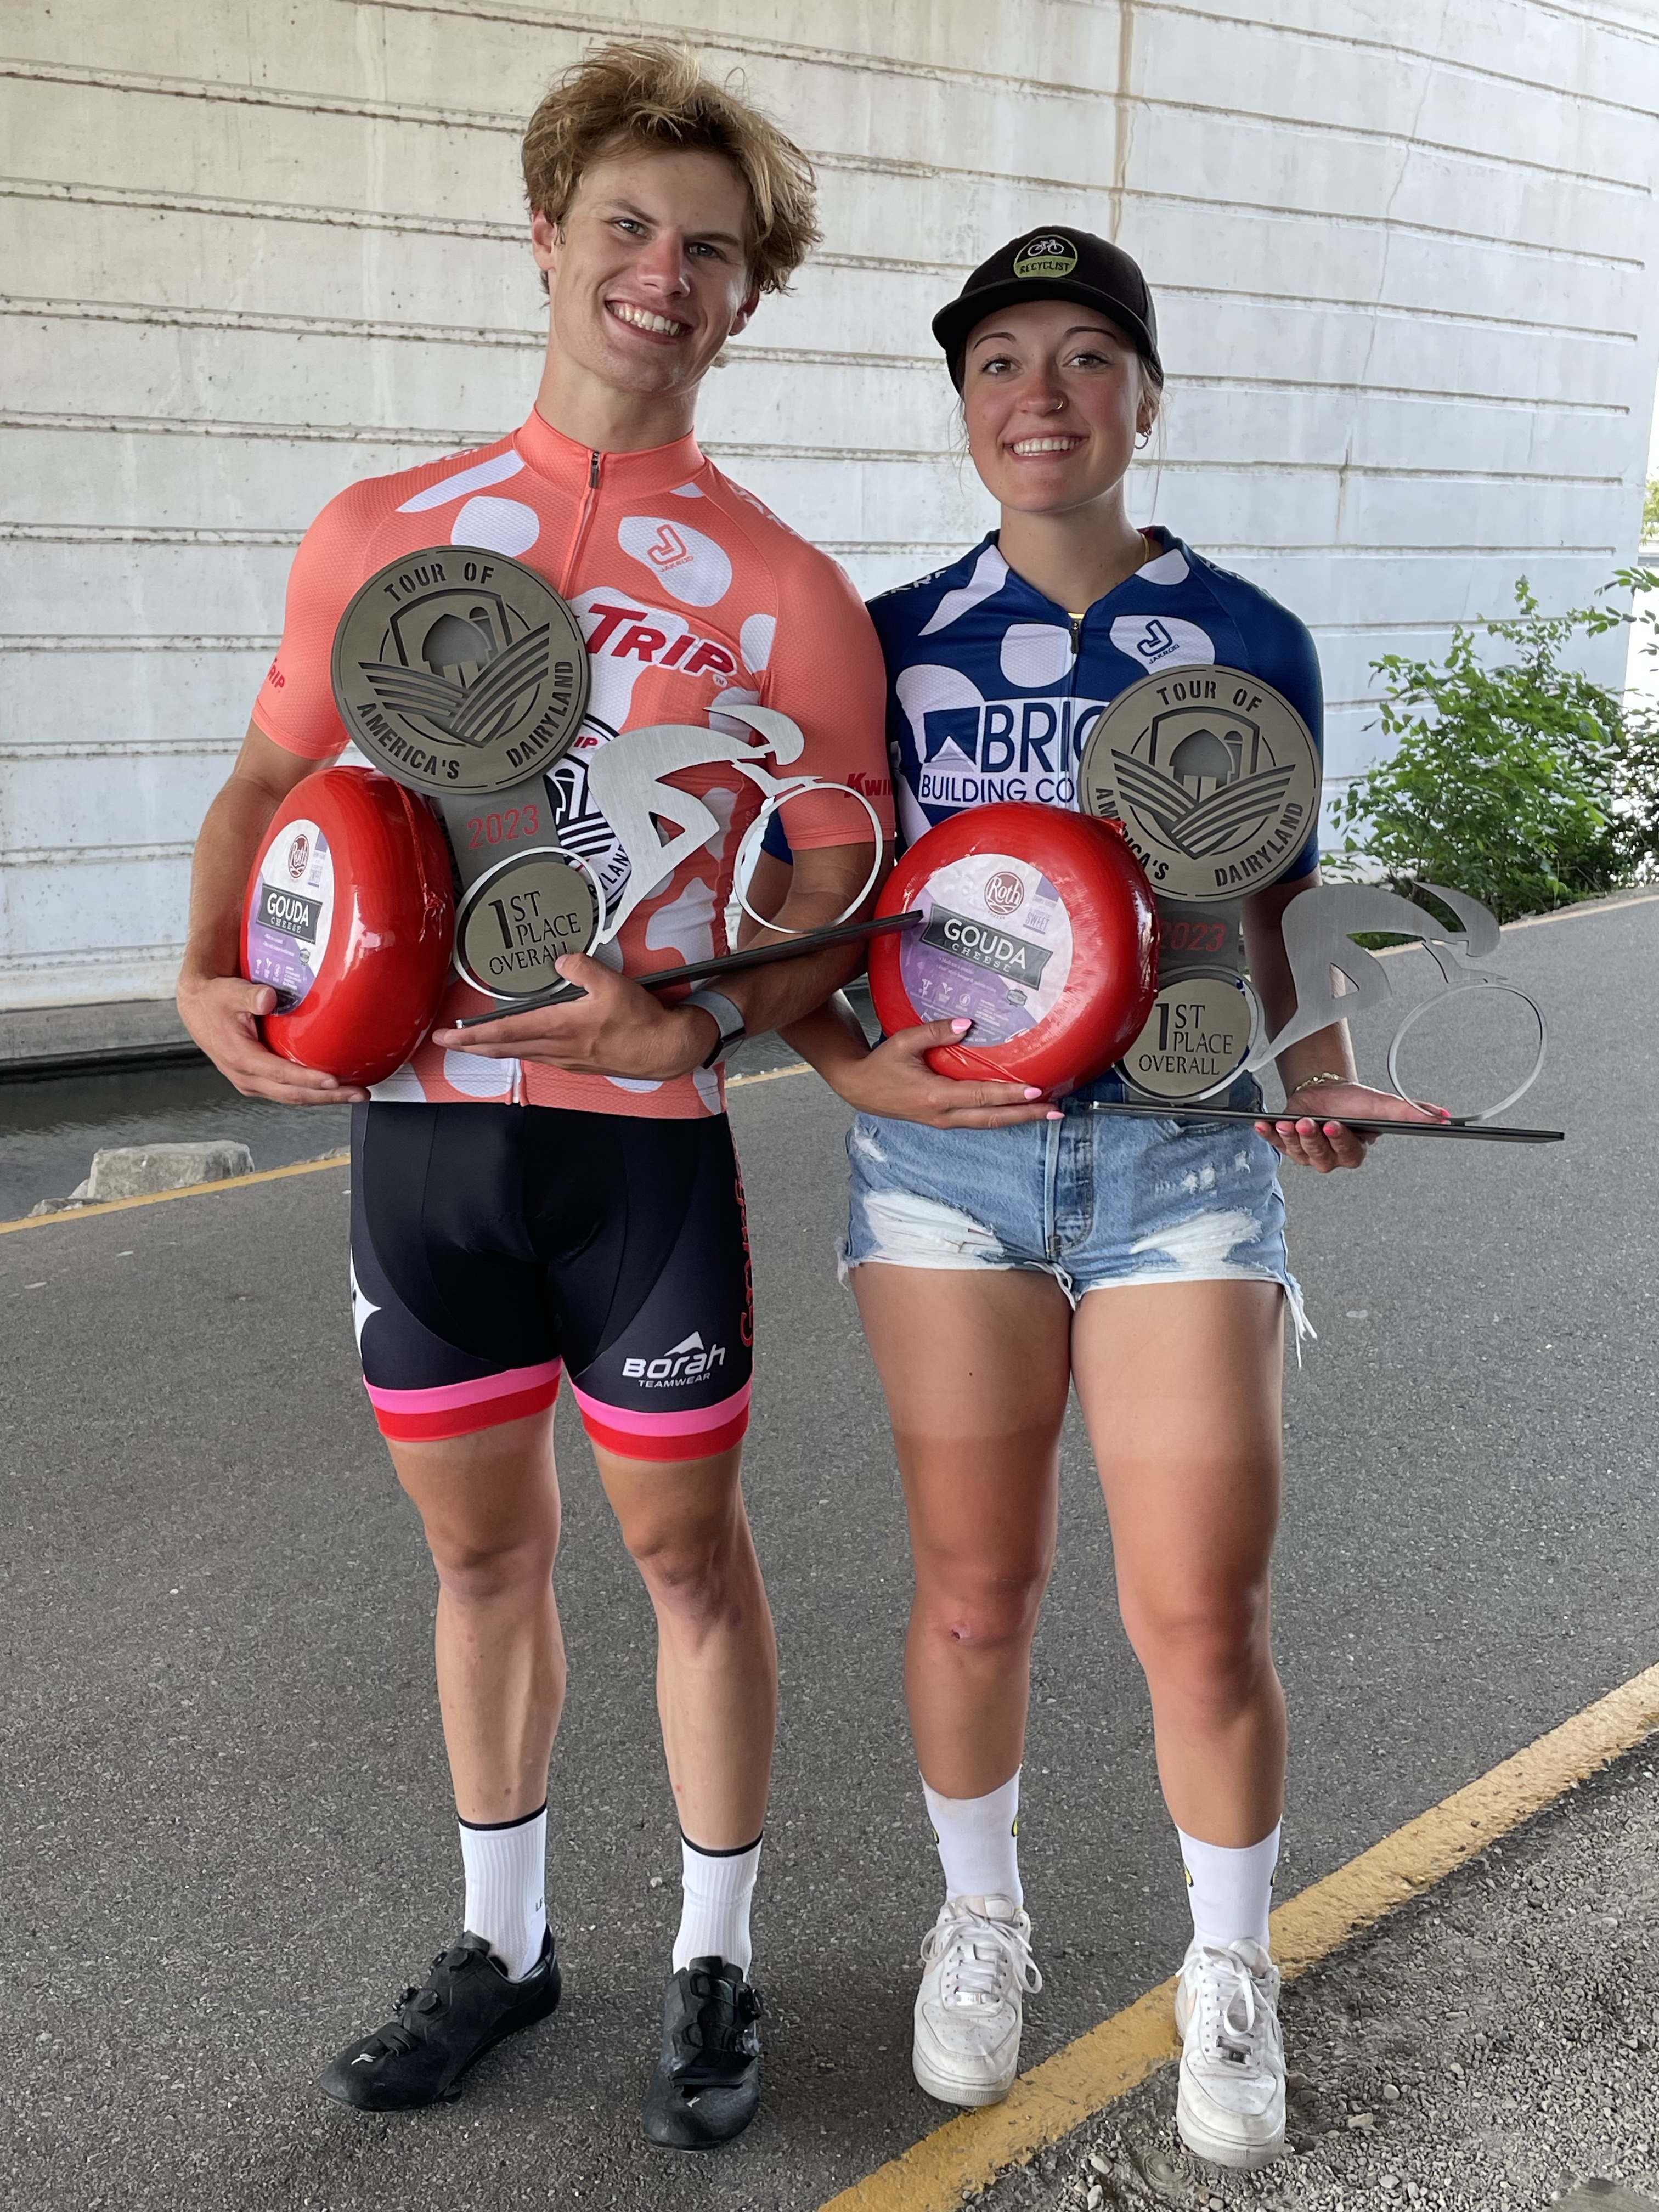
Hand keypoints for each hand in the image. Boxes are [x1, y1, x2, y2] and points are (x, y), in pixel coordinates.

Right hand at [176, 968, 369, 1104]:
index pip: (280, 1074)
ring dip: (324, 1098)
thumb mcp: (229, 993)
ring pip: (293, 1097)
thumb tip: (267, 997)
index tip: (333, 1081)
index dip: (308, 1080)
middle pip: (293, 1094)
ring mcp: (252, 1081)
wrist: (198, 1008)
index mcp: (240, 1057)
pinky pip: (289, 1091)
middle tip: (359, 1093)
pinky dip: (312, 1092)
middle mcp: (246, 1076)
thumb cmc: (214, 1001)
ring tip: (354, 1093)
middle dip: (328, 1097)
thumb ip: (250, 995)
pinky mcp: (259, 1080)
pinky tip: (333, 1088)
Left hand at [430, 952, 711, 1080]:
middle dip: (472, 1045)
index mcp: (559, 1027)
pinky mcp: (578, 1062)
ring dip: (494, 1049)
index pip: (504, 1032)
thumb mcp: (612, 984)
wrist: (664, 1050)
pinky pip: (539, 1056)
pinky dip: (520, 1050)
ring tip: (475, 1043)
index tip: (447, 1035)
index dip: (472, 1034)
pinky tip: (520, 1046)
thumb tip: (561, 959)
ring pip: (520, 1053)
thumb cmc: (640, 1021)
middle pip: (504, 1048)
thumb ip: (582, 967)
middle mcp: (556, 1047)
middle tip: (447, 1041)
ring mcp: (566, 1058)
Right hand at [832, 1017, 1058, 1128]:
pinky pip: (977, 1120)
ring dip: (1018, 1118)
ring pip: (988, 1123)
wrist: (858, 1089)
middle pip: (993, 1118)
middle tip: (1057, 1110)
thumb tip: (966, 1023)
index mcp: (935, 1096)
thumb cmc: (879, 1065)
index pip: (982, 1097)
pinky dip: (1000, 1115)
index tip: (1037, 1090)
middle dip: (1027, 1115)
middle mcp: (943, 1114)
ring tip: (1046, 1112)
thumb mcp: (903, 1042)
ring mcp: (943, 1121)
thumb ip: (934, 1031)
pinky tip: (1015, 1109)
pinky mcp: (942, 1120)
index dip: (1011, 1094)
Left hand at [1256, 1079, 1448, 1172]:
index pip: (1348, 1153)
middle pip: (1321, 1157)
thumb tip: (1443, 1117)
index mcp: (1353, 1151)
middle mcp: (1331, 1158)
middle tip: (1308, 1121)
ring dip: (1291, 1136)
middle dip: (1312, 1138)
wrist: (1323, 1091)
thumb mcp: (1381, 1104)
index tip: (1334, 1125)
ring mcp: (1308, 1154)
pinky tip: (1263, 1125)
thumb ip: (1410, 1112)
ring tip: (1286, 1121)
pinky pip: (1277, 1145)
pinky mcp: (1288, 1145)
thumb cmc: (1351, 1101)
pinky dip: (1268, 1135)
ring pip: (1298, 1153)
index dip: (1339, 1141)